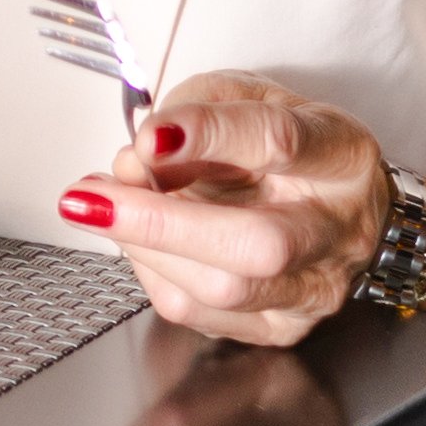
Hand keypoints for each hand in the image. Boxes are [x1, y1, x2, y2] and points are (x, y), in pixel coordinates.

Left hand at [66, 71, 392, 342]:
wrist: (334, 204)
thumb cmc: (282, 146)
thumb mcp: (241, 99)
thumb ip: (190, 114)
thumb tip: (136, 161)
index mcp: (338, 156)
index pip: (277, 142)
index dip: (206, 136)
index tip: (145, 136)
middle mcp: (338, 231)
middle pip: (258, 245)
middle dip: (160, 224)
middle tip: (87, 198)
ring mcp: (316, 288)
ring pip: (222, 289)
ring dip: (142, 247)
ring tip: (104, 206)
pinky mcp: (283, 327)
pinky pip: (199, 312)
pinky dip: (150, 271)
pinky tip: (137, 238)